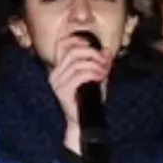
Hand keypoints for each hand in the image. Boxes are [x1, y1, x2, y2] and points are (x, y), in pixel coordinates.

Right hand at [49, 34, 110, 152]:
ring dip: (95, 65)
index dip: (79, 40)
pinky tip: (100, 77)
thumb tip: (107, 50)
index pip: (62, 45)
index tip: (95, 47)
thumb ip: (101, 64)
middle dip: (92, 53)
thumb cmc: (89, 101)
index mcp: (60, 68)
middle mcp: (55, 74)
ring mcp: (57, 82)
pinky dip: (92, 73)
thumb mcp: (97, 77)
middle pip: (72, 51)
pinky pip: (79, 75)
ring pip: (77, 63)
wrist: (83, 122)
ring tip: (104, 72)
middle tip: (104, 61)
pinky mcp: (62, 91)